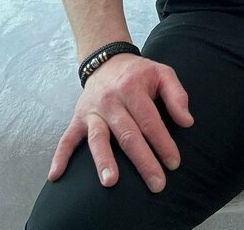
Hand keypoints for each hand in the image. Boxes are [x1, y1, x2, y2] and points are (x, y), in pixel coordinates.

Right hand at [48, 54, 193, 190]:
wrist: (107, 61)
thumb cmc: (139, 73)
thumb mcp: (162, 73)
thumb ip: (177, 95)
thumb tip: (187, 121)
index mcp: (133, 88)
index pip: (150, 120)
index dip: (162, 142)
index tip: (174, 163)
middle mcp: (111, 100)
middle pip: (127, 134)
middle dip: (143, 160)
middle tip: (157, 184)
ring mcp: (92, 111)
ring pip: (98, 138)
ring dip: (103, 160)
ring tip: (110, 181)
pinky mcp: (78, 118)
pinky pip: (67, 138)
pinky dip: (60, 157)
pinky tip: (56, 176)